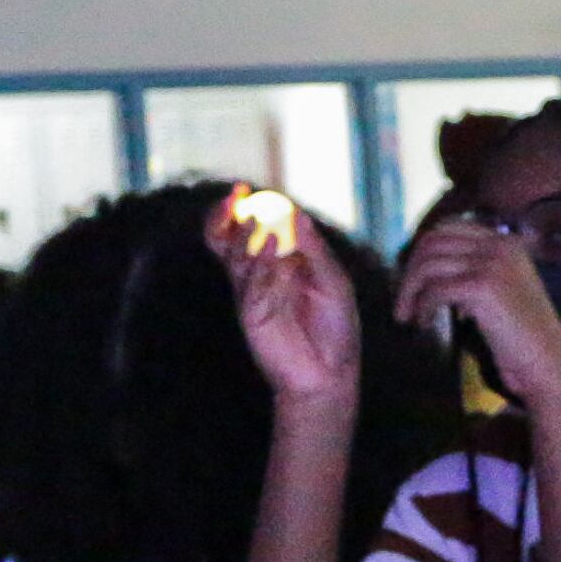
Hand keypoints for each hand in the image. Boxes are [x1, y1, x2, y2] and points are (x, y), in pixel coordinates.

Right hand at [206, 194, 359, 408]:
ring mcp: (252, 295)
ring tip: (258, 221)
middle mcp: (258, 276)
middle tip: (234, 198)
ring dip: (246, 238)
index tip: (242, 189)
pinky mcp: (252, 316)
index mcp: (276, 262)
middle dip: (224, 217)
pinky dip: (262, 266)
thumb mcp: (333, 281)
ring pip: (236, 260)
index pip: (249, 230)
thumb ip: (314, 250)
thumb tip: (298, 214)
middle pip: (227, 241)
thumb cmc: (336, 326)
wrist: (332, 372)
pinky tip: (274, 251)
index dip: (240, 210)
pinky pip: (252, 287)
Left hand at [398, 215, 560, 421]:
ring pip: (428, 265)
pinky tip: (424, 323)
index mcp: (506, 242)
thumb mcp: (501, 291)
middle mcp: (500, 245)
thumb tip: (428, 268)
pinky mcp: (483, 287)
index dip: (422, 251)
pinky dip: (423, 307)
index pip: (449, 228)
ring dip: (409, 292)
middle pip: (433, 242)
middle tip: (403, 301)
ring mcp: (493, 263)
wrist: (548, 363)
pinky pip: (435, 289)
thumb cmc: (523, 337)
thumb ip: (473, 271)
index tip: (412, 279)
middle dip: (409, 271)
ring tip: (407, 316)